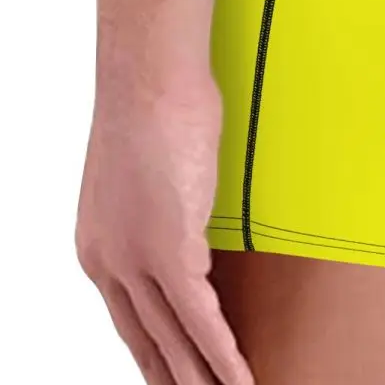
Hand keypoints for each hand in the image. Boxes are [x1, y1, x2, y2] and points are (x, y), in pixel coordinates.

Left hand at [77, 74, 252, 384]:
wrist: (149, 78)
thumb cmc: (152, 102)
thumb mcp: (149, 168)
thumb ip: (162, 205)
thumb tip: (187, 217)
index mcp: (99, 244)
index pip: (129, 317)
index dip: (153, 352)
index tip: (171, 372)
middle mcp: (109, 261)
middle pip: (146, 339)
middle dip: (173, 376)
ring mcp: (137, 258)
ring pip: (173, 337)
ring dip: (202, 376)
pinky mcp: (171, 248)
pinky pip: (201, 317)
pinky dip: (221, 352)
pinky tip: (237, 374)